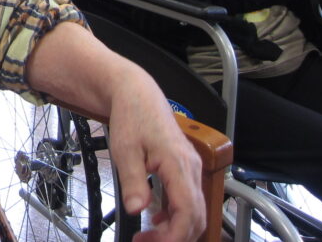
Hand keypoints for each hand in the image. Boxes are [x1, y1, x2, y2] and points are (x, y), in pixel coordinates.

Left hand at [106, 72, 205, 240]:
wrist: (137, 93)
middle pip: (196, 216)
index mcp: (178, 164)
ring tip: (148, 235)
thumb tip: (136, 209)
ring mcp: (190, 167)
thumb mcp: (125, 149)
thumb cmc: (132, 116)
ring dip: (175, 228)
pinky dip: (176, 214)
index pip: (188, 212)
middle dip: (175, 237)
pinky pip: (188, 198)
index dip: (173, 236)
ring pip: (194, 210)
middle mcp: (191, 167)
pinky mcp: (185, 167)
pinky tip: (156, 218)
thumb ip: (132, 181)